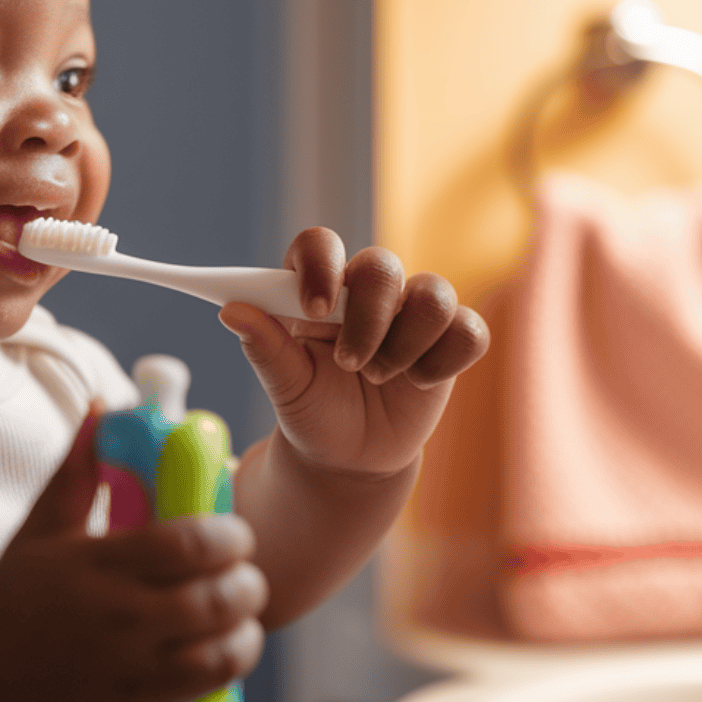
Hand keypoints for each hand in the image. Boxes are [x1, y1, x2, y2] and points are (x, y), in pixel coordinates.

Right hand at [0, 407, 268, 701]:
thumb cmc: (18, 591)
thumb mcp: (41, 524)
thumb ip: (78, 467)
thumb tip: (105, 406)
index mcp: (94, 563)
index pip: (184, 543)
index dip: (228, 536)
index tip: (235, 532)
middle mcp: (111, 616)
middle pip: (211, 599)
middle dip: (246, 582)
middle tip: (245, 571)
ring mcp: (121, 667)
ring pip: (216, 651)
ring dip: (245, 628)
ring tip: (241, 610)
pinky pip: (198, 689)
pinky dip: (226, 664)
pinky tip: (225, 646)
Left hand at [220, 229, 489, 477]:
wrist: (351, 457)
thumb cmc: (313, 410)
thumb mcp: (285, 386)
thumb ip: (264, 348)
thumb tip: (233, 311)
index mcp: (319, 288)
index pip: (321, 243)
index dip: (320, 266)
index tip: (313, 309)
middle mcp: (368, 291)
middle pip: (382, 266)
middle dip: (368, 319)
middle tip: (350, 364)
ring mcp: (413, 314)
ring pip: (434, 295)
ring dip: (406, 343)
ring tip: (380, 377)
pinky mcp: (449, 342)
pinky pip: (469, 331)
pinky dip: (444, 360)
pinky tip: (418, 382)